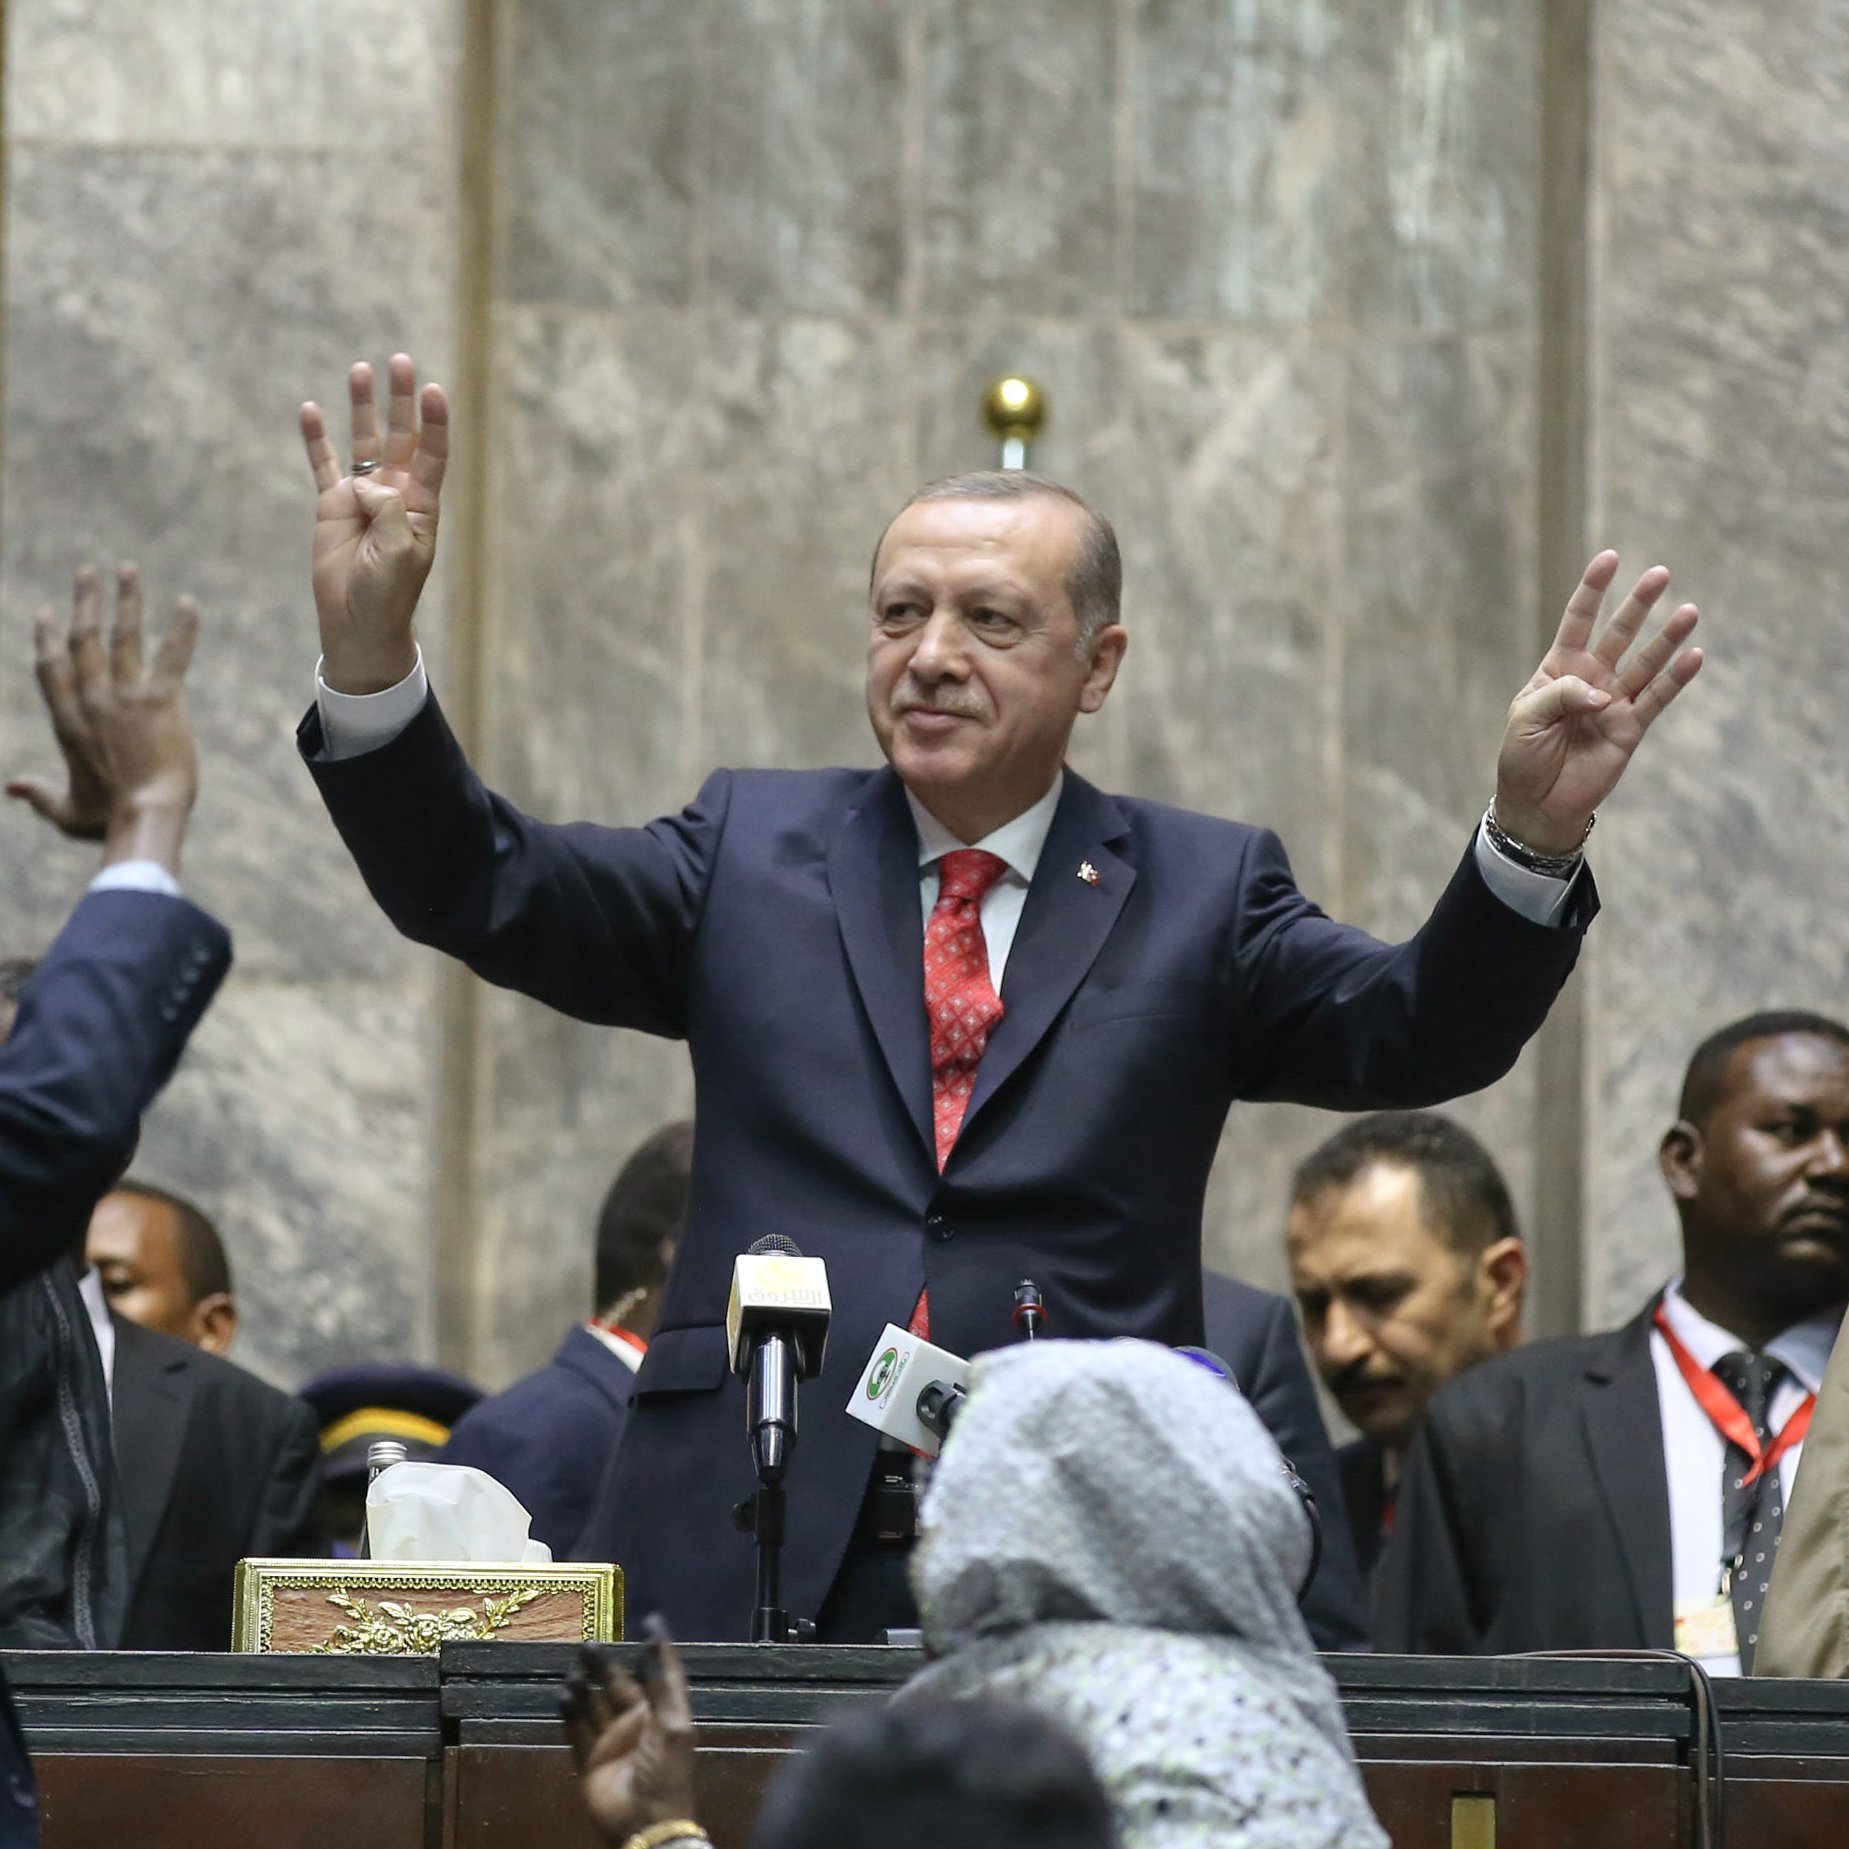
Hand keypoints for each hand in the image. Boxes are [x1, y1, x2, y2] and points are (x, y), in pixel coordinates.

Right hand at [6, 564, 199, 872]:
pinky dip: (182, 628)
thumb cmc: (107, 821)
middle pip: (82, 638)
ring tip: (128, 569)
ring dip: (125, 599)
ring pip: (122, 635)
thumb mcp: (66, 811)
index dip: (47, 637)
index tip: (47, 614)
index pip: (51, 667)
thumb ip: (40, 796)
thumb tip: (12, 789)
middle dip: (85, 601)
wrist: (144, 817)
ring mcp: (125, 696)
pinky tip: (190, 603)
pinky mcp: (162, 700)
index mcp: (67, 721)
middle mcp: (91, 699)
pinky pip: (172, 655)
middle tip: (88, 572)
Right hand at [299, 353, 447, 694]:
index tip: (434, 391)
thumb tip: (365, 483)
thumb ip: (388, 512)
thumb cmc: (387, 593)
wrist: (358, 621)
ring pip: (362, 442)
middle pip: (399, 436)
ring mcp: (362, 496)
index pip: (432, 454)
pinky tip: (310, 410)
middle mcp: (394, 494)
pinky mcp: (331, 505)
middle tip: (401, 361)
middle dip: (400, 400)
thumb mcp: (397, 553)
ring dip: (362, 406)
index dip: (434, 423)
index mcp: (421, 506)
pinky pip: (323, 465)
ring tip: (361, 369)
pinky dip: (316, 439)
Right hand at [561, 1626, 697, 1845]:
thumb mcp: (672, 1727)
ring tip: (573, 1670)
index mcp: (663, 1714)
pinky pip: (577, 1731)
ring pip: (595, 1706)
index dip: (658, 1649)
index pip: (661, 1673)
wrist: (646, 1824)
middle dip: (604, 1666)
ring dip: (584, 1687)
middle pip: (619, 1685)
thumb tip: (652, 1647)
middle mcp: (637, 1723)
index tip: (650, 1620)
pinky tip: (563, 1694)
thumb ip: (660, 1687)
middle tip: (587, 1644)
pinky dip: (570, 1712)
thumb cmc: (667, 1773)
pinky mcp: (591, 1761)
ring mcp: (613, 1742)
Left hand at [1494, 551, 1703, 854]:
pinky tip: (1694, 656)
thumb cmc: (1523, 759)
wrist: (1538, 804)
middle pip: (1618, 634)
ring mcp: (1614, 702)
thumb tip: (1603, 693)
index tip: (1610, 558)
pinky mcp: (1631, 727)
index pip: (1577, 621)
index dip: (1593, 590)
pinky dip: (1677, 679)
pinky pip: (1657, 698)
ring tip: (1688, 610)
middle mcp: (1590, 680)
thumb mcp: (1527, 720)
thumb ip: (1561, 696)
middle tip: (1660, 573)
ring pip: (1645, 662)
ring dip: (1666, 638)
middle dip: (1637, 604)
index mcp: (1558, 670)